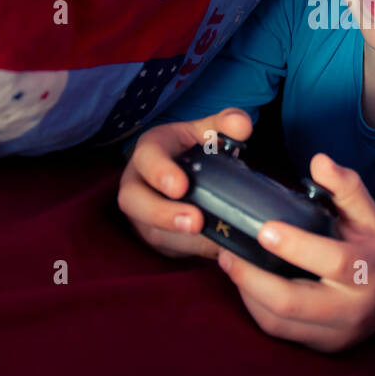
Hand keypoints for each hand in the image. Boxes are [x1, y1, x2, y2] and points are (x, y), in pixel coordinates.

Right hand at [118, 107, 252, 259]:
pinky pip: (169, 248)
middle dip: (162, 214)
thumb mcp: (207, 132)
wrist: (182, 172)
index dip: (160, 173)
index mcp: (150, 151)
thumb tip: (241, 126)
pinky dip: (194, 250)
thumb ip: (225, 125)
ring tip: (211, 241)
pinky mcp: (156, 236)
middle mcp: (137, 183)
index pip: (146, 158)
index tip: (180, 187)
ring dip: (181, 238)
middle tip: (195, 222)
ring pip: (150, 231)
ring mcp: (142, 213)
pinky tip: (219, 249)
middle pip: (134, 201)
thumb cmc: (193, 149)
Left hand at [215, 152, 374, 353]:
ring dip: (247, 293)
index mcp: (370, 269)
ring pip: (278, 322)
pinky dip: (256, 307)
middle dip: (251, 278)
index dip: (296, 246)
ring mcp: (336, 332)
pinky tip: (246, 283)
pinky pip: (280, 331)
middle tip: (226, 252)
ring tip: (230, 263)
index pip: (332, 260)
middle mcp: (353, 307)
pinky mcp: (322, 346)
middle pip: (293, 302)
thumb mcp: (371, 215)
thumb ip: (346, 187)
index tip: (263, 229)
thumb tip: (318, 160)